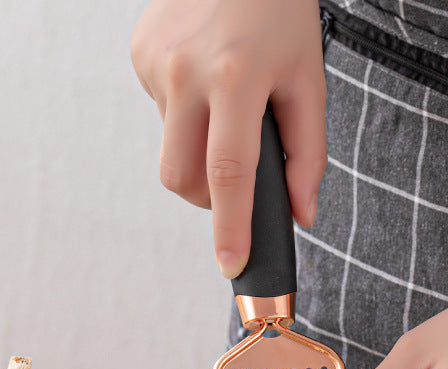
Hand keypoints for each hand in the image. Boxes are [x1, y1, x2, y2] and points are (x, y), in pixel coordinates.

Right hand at [130, 0, 326, 277]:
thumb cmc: (281, 12)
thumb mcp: (308, 79)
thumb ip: (308, 155)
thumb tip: (301, 214)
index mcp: (236, 76)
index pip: (228, 172)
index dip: (230, 225)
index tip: (231, 264)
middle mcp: (185, 70)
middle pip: (182, 177)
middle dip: (207, 199)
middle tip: (235, 178)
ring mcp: (155, 62)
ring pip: (171, 149)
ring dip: (198, 149)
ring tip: (225, 103)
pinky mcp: (138, 54)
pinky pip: (162, 114)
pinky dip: (186, 115)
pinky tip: (205, 78)